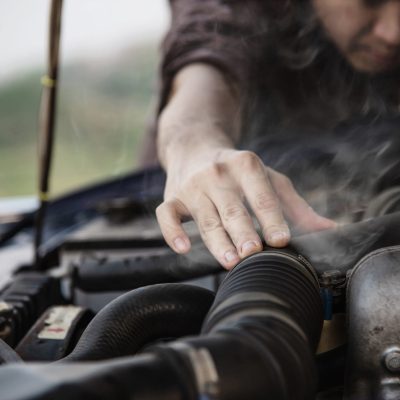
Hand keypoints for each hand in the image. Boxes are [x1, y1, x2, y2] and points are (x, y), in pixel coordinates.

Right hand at [156, 148, 335, 269]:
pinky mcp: (172, 197)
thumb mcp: (269, 179)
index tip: (282, 240)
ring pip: (204, 217)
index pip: (261, 195)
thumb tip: (330, 230)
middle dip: (242, 231)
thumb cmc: (238, 170)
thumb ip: (296, 206)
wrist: (195, 148)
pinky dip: (172, 232)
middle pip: (232, 208)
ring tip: (230, 261)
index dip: (272, 218)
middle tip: (252, 253)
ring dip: (217, 240)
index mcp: (246, 165)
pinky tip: (183, 248)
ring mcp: (193, 186)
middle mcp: (217, 173)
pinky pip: (166, 215)